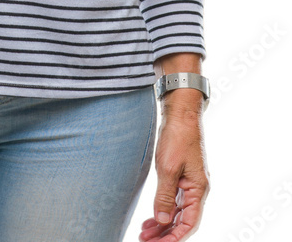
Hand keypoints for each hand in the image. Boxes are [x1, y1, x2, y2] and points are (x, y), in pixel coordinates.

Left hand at [139, 110, 209, 240]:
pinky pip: (173, 200)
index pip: (189, 223)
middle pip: (182, 221)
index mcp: (198, 190)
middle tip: (145, 241)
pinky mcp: (180, 176)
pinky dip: (162, 210)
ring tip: (144, 233)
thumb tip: (163, 221)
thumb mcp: (168, 168)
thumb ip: (165, 196)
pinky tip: (151, 218)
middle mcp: (196, 189)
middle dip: (165, 234)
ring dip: (162, 224)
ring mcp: (189, 183)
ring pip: (176, 212)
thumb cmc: (178, 137)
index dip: (174, 238)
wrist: (180, 113)